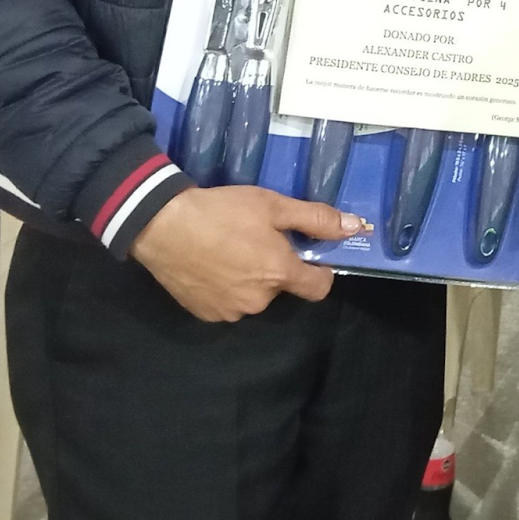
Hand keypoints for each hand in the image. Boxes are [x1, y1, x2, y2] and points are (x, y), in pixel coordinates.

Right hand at [130, 186, 369, 321]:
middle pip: (281, 287)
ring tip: (230, 248)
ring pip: (254, 296)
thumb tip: (355, 227)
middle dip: (276, 267)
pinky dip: (227, 287)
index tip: (309, 253)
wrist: (163, 226)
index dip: (320, 271)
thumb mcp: (274, 206)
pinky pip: (228, 302)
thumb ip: (316, 219)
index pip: (319, 288)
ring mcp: (229, 311)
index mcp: (279, 275)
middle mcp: (258, 301)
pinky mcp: (205, 314)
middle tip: (257, 238)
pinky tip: (212, 263)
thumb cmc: (224, 212)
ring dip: (250, 278)